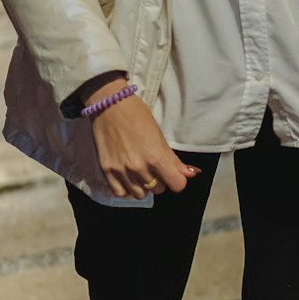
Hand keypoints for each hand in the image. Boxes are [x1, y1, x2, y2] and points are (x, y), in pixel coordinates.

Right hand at [85, 78, 199, 198]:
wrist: (109, 105)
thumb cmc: (136, 114)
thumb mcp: (158, 134)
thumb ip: (173, 158)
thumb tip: (192, 173)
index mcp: (155, 156)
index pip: (177, 185)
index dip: (177, 179)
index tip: (171, 172)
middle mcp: (139, 167)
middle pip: (158, 190)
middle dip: (159, 179)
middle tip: (152, 165)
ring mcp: (121, 170)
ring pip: (140, 195)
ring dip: (142, 185)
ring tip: (139, 170)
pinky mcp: (106, 171)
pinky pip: (120, 193)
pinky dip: (126, 188)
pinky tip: (127, 176)